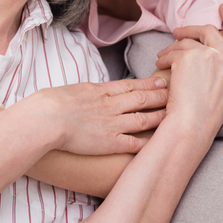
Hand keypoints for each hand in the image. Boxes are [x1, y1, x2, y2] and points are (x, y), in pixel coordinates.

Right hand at [35, 76, 167, 155]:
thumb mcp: (73, 90)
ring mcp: (112, 123)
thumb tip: (91, 92)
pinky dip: (146, 141)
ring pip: (143, 118)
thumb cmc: (50, 103)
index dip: (148, 83)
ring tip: (172, 113)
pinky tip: (157, 141)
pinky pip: (133, 142)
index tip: (161, 80)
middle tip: (175, 93)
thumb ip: (87, 92)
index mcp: (100, 91)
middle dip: (160, 95)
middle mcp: (110, 105)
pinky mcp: (109, 142)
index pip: (130, 85)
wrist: (46, 118)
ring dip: (159, 115)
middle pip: (141, 98)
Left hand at [155, 3, 222, 139]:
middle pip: (209, 30)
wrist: (193, 124)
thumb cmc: (211, 114)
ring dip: (173, 46)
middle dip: (192, 27)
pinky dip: (164, 57)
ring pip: (187, 40)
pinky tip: (160, 64)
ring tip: (163, 55)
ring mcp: (208, 54)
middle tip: (179, 29)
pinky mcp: (188, 56)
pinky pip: (173, 51)